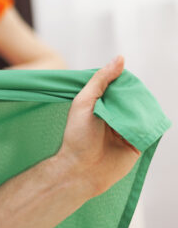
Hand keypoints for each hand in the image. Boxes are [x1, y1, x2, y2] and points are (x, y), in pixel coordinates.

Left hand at [56, 56, 139, 196]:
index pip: (119, 85)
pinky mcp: (139, 141)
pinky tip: (143, 122)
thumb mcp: (84, 102)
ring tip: (129, 115)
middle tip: (124, 103)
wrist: (82, 169)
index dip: (123, 81)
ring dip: (142, 110)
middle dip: (134, 96)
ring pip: (144, 111)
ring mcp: (128, 127)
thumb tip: (120, 58)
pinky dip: (149, 124)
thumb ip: (100, 80)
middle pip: (134, 97)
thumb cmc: (77, 136)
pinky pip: (150, 129)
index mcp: (101, 103)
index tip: (124, 80)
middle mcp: (116, 114)